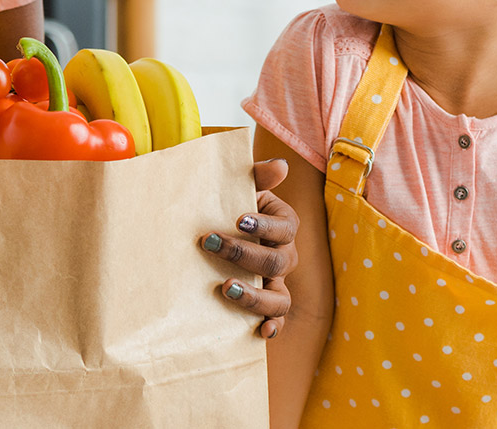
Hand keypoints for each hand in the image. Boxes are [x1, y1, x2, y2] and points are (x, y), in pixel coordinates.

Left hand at [198, 158, 298, 338]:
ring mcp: (275, 284)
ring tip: (226, 288)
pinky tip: (260, 331)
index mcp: (282, 225)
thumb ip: (257, 177)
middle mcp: (284, 256)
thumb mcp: (239, 190)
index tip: (239, 219)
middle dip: (244, 254)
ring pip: (280, 297)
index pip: (286, 227)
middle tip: (210, 243)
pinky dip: (272, 327)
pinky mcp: (264, 307)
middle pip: (277, 261)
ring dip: (256, 296)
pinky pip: (276, 320)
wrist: (211, 232)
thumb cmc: (228, 208)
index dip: (266, 225)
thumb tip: (281, 166)